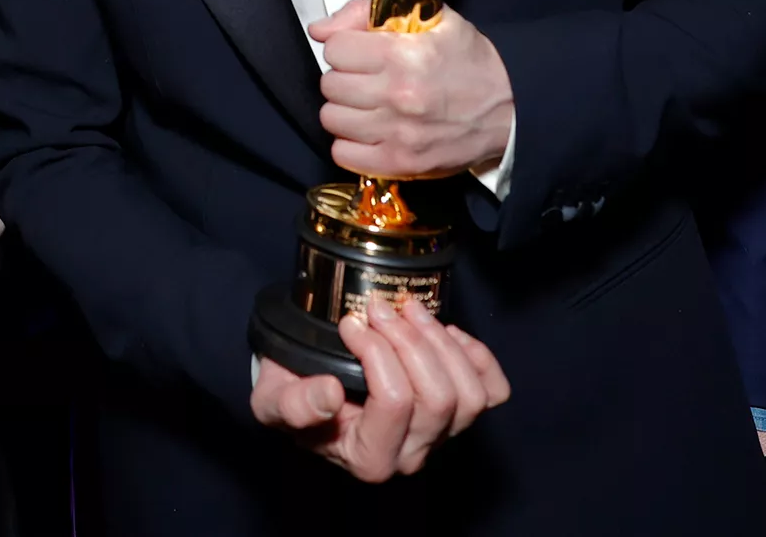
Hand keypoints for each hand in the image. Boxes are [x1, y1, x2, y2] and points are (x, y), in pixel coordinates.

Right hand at [251, 296, 508, 479]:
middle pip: (439, 399)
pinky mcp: (459, 412)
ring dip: (441, 341)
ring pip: (470, 395)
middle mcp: (412, 454)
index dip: (377, 354)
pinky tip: (445, 332)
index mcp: (369, 458)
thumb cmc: (292, 393)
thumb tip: (330, 396)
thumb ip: (293, 405)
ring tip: (407, 309)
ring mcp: (441, 435)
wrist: (307, 390)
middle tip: (378, 307)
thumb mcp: (273, 402)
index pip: (395, 405)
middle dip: (410, 341)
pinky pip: (492, 391)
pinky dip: (476, 356)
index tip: (350, 322)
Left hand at [313, 0, 512, 177]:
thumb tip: (318, 30)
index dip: (345, 46)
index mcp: (403, 55)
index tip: (359, 50)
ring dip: (345, 108)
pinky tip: (370, 130)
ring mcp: (398, 134)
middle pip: (330, 85)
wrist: (512, 107)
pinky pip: (343, 154)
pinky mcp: (401, 164)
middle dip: (344, 76)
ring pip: (331, 118)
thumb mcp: (430, 18)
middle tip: (365, 77)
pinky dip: (350, 142)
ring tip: (368, 103)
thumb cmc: (468, 59)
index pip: (335, 49)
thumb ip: (365, 12)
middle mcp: (397, 96)